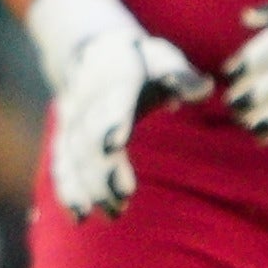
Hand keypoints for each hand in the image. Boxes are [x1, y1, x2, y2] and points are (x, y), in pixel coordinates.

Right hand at [25, 0, 207, 217]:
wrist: (95, 51)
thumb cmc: (143, 61)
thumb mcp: (162, 58)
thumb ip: (180, 76)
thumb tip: (204, 88)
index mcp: (113, 74)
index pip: (111, 98)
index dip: (112, 119)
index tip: (115, 143)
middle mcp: (86, 98)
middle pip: (89, 135)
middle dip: (103, 167)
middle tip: (122, 198)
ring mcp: (71, 119)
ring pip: (74, 155)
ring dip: (89, 185)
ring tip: (112, 213)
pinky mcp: (65, 138)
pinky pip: (62, 164)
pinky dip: (69, 190)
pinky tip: (80, 216)